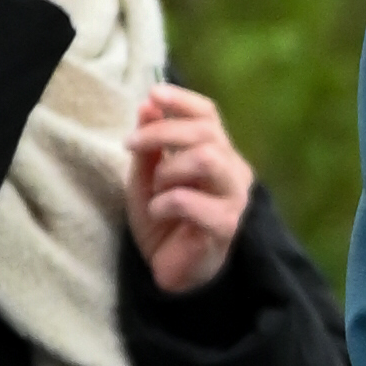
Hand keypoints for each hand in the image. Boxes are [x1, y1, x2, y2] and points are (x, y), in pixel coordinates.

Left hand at [128, 84, 258, 296]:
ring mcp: (234, 199)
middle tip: (131, 145)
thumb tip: (149, 105)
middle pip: (207, 133)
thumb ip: (150, 145)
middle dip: (163, 132)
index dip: (182, 101)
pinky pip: (191, 200)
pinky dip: (165, 202)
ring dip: (170, 169)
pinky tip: (158, 214)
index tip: (153, 94)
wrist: (170, 271)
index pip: (209, 116)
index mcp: (218, 155)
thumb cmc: (163, 223)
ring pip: (208, 158)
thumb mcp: (147, 177)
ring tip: (156, 189)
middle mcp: (233, 172)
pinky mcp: (226, 225)